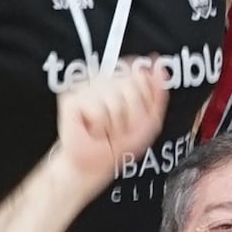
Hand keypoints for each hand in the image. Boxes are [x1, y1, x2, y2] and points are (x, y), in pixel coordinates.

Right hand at [51, 59, 170, 192]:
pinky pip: (97, 110)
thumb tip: (160, 67)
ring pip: (114, 100)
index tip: (134, 116)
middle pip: (130, 86)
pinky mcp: (70, 100)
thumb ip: (158, 93)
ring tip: (106, 129)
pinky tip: (93, 129)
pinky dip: (99, 126)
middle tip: (120, 127)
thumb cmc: (119, 143)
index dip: (143, 100)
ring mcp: (85, 87)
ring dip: (114, 124)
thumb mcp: (150, 120)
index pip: (140, 75)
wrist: (95, 165)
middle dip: (131, 115)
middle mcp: (102, 79)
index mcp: (121, 79)